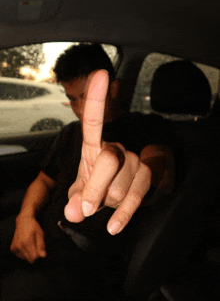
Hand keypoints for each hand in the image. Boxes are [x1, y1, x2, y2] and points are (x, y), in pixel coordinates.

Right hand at [10, 215, 45, 263]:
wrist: (23, 221)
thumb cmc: (33, 227)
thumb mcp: (41, 234)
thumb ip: (41, 246)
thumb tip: (43, 256)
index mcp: (27, 242)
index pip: (34, 258)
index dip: (39, 254)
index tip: (39, 248)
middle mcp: (19, 246)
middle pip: (30, 259)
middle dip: (34, 254)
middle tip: (35, 244)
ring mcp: (15, 248)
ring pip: (25, 258)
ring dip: (29, 253)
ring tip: (30, 243)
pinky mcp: (12, 249)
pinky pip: (21, 256)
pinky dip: (24, 252)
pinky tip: (25, 244)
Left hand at [64, 70, 150, 234]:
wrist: (118, 191)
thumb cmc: (97, 183)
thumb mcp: (80, 187)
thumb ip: (74, 196)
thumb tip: (72, 212)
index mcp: (95, 146)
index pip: (94, 121)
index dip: (97, 99)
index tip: (100, 74)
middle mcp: (118, 147)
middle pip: (108, 159)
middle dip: (94, 189)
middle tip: (86, 206)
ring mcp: (135, 161)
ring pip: (120, 186)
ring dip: (107, 203)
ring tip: (105, 203)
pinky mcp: (147, 177)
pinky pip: (135, 198)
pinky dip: (122, 215)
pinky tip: (113, 226)